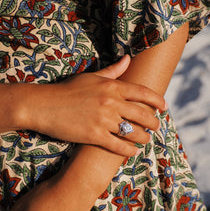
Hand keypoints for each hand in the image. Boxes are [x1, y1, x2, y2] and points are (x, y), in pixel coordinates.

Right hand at [23, 55, 165, 155]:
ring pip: (133, 132)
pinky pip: (118, 146)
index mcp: (112, 87)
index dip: (157, 101)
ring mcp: (103, 120)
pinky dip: (128, 150)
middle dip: (153, 123)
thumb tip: (128, 59)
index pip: (143, 93)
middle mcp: (111, 103)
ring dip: (143, 138)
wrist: (45, 105)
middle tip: (156, 127)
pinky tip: (132, 152)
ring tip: (145, 140)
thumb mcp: (91, 76)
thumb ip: (113, 70)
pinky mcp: (94, 136)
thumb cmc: (68, 89)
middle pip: (142, 114)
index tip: (164, 107)